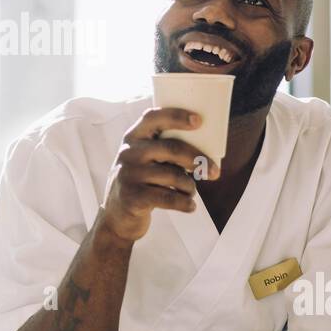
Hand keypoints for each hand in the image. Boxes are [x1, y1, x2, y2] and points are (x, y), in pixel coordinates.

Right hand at [98, 107, 218, 242]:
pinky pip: (168, 197)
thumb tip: (204, 148)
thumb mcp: (143, 159)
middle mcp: (129, 153)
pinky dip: (184, 203)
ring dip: (189, 185)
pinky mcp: (133, 197)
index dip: (176, 116)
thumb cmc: (140, 181)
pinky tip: (190, 206)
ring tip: (191, 191)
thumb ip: (163, 149)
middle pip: (171, 148)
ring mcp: (129, 175)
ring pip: (173, 175)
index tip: (198, 121)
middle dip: (197, 159)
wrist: (116, 214)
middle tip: (214, 171)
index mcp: (133, 137)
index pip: (153, 118)